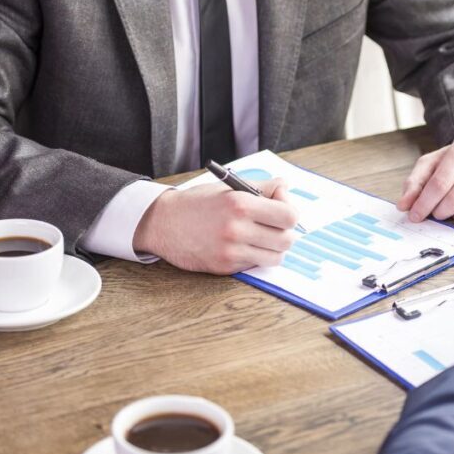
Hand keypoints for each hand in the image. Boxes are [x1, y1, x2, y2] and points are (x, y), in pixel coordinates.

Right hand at [133, 179, 298, 273]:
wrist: (163, 222)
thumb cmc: (198, 203)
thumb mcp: (230, 186)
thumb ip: (262, 187)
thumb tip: (285, 188)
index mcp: (241, 204)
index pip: (289, 216)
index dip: (290, 212)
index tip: (282, 209)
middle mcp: (237, 229)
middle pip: (287, 240)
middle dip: (285, 232)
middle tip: (274, 226)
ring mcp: (231, 251)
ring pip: (275, 258)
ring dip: (273, 248)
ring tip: (262, 237)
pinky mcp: (224, 267)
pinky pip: (255, 265)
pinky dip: (255, 257)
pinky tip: (244, 245)